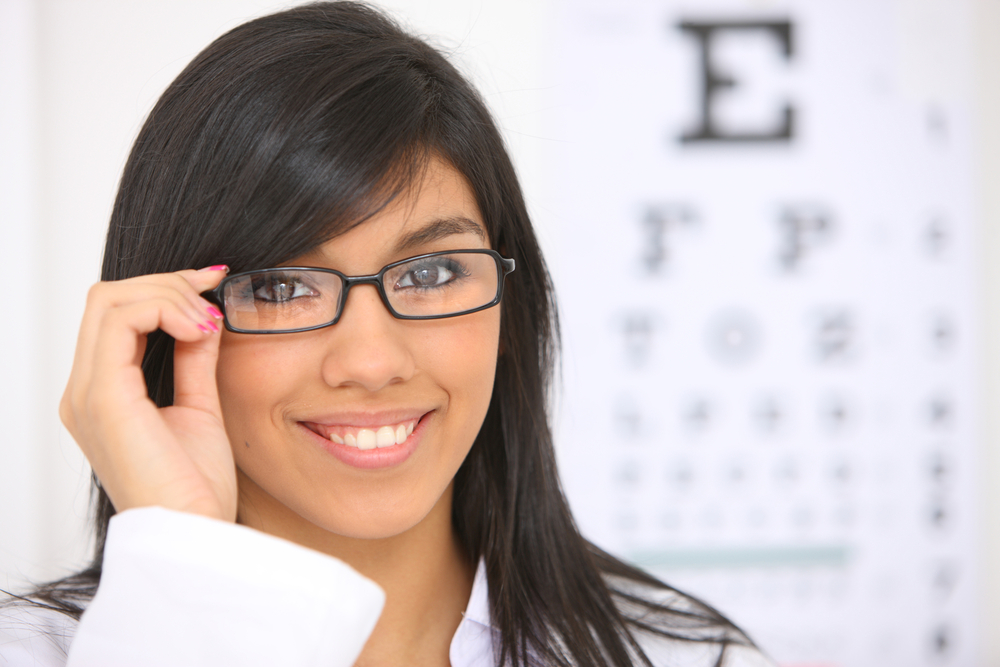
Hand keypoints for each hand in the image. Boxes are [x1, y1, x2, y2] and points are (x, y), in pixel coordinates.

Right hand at [60, 267, 237, 521]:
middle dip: (166, 283)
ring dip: (168, 295)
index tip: (212, 284)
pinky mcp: (104, 400)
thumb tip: (204, 316)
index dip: (164, 289)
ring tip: (208, 320)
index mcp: (102, 395)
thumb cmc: (197, 488)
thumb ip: (195, 361)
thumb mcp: (200, 408)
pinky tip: (200, 329)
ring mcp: (87, 395)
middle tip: (212, 290)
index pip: (116, 315)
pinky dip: (163, 311)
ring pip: (109, 301)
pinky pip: (119, 323)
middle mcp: (84, 392)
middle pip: (107, 298)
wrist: (196, 534)